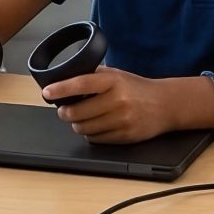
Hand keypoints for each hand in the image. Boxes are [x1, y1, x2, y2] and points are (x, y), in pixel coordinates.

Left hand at [43, 68, 179, 144]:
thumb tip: (66, 80)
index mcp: (113, 81)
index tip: (47, 93)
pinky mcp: (125, 136)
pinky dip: (91, 134)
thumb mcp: (117, 74)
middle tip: (63, 111)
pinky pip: (97, 139)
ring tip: (80, 119)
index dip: (60, 89)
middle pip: (78, 112)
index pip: (80, 84)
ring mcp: (122, 120)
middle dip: (65, 113)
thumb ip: (94, 75)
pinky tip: (95, 127)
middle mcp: (117, 100)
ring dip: (77, 125)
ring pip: (85, 129)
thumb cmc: (137, 88)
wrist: (166, 104)